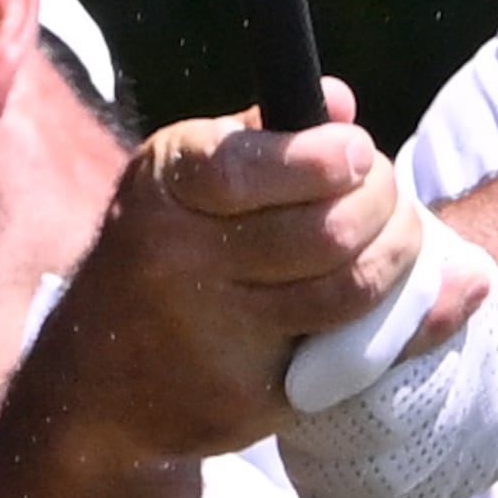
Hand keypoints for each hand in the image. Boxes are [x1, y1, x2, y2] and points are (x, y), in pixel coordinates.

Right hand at [25, 89, 463, 471]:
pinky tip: (386, 303)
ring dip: (399, 260)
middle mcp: (179, 261)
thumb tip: (341, 103)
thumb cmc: (161, 255)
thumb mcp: (183, 180)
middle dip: (384, 206)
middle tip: (390, 198)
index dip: (326, 159)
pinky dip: (388, 324)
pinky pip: (348, 354)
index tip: (358, 153)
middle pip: (325, 232)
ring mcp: (213, 335)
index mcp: (164, 190)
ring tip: (398, 242)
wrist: (98, 380)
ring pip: (348, 292)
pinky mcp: (247, 394)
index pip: (253, 168)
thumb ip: (261, 138)